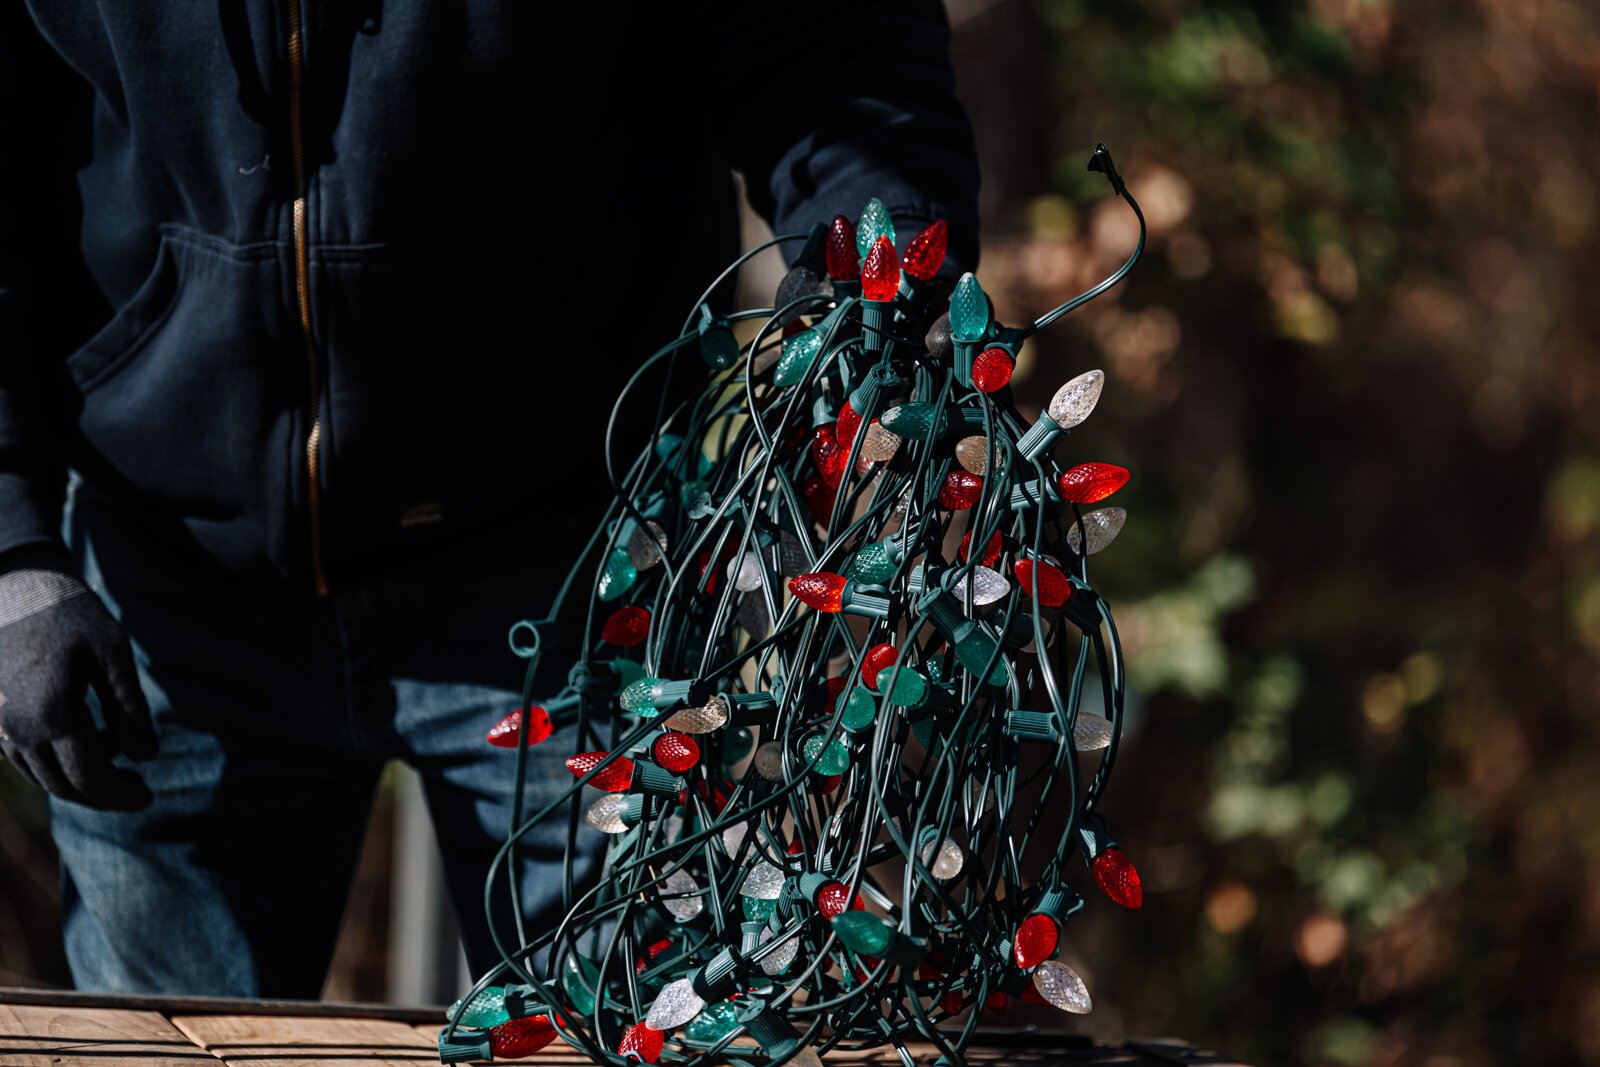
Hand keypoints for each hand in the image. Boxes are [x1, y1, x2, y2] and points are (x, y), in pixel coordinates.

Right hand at [0, 547, 157, 809]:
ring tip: (118, 760)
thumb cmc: (70, 615)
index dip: (120, 795)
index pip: (90, 778)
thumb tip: (145, 756)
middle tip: (138, 789)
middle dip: (104, 795)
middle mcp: (18, 731)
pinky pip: (25, 759)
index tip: (147, 797)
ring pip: (42, 777)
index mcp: (52, 716)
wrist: (13, 587)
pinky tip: (87, 741)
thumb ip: (129, 708)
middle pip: (64, 786)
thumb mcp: (113, 654)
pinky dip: (56, 763)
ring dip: (80, 780)